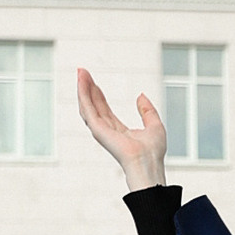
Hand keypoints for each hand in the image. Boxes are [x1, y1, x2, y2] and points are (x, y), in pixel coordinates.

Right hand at [77, 68, 168, 190]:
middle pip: (94, 106)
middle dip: (88, 88)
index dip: (98, 95)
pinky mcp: (98, 130)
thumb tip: (140, 95)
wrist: (148, 163)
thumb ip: (147, 110)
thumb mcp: (154, 124)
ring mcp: (101, 131)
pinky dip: (83, 95)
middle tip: (82, 71)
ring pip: (87, 106)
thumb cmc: (153, 152)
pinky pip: (88, 110)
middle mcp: (107, 131)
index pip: (104, 110)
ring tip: (80, 73)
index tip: (93, 82)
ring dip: (82, 89)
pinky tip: (82, 83)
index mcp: (118, 131)